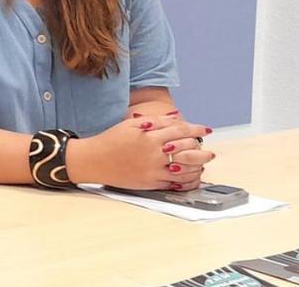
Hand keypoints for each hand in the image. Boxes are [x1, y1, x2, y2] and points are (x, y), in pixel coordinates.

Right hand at [68, 116, 212, 189]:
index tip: (205, 130)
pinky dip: (187, 178)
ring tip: (203, 161)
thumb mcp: (130, 124)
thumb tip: (176, 117)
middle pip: (187, 148)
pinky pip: (175, 182)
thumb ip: (155, 120)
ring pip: (186, 167)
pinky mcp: (151, 182)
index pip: (181, 130)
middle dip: (199, 146)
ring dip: (198, 164)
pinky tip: (191, 175)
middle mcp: (154, 152)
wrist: (94, 161)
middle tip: (204, 146)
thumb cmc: (110, 141)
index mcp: (150, 136)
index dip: (196, 129)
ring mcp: (154, 169)